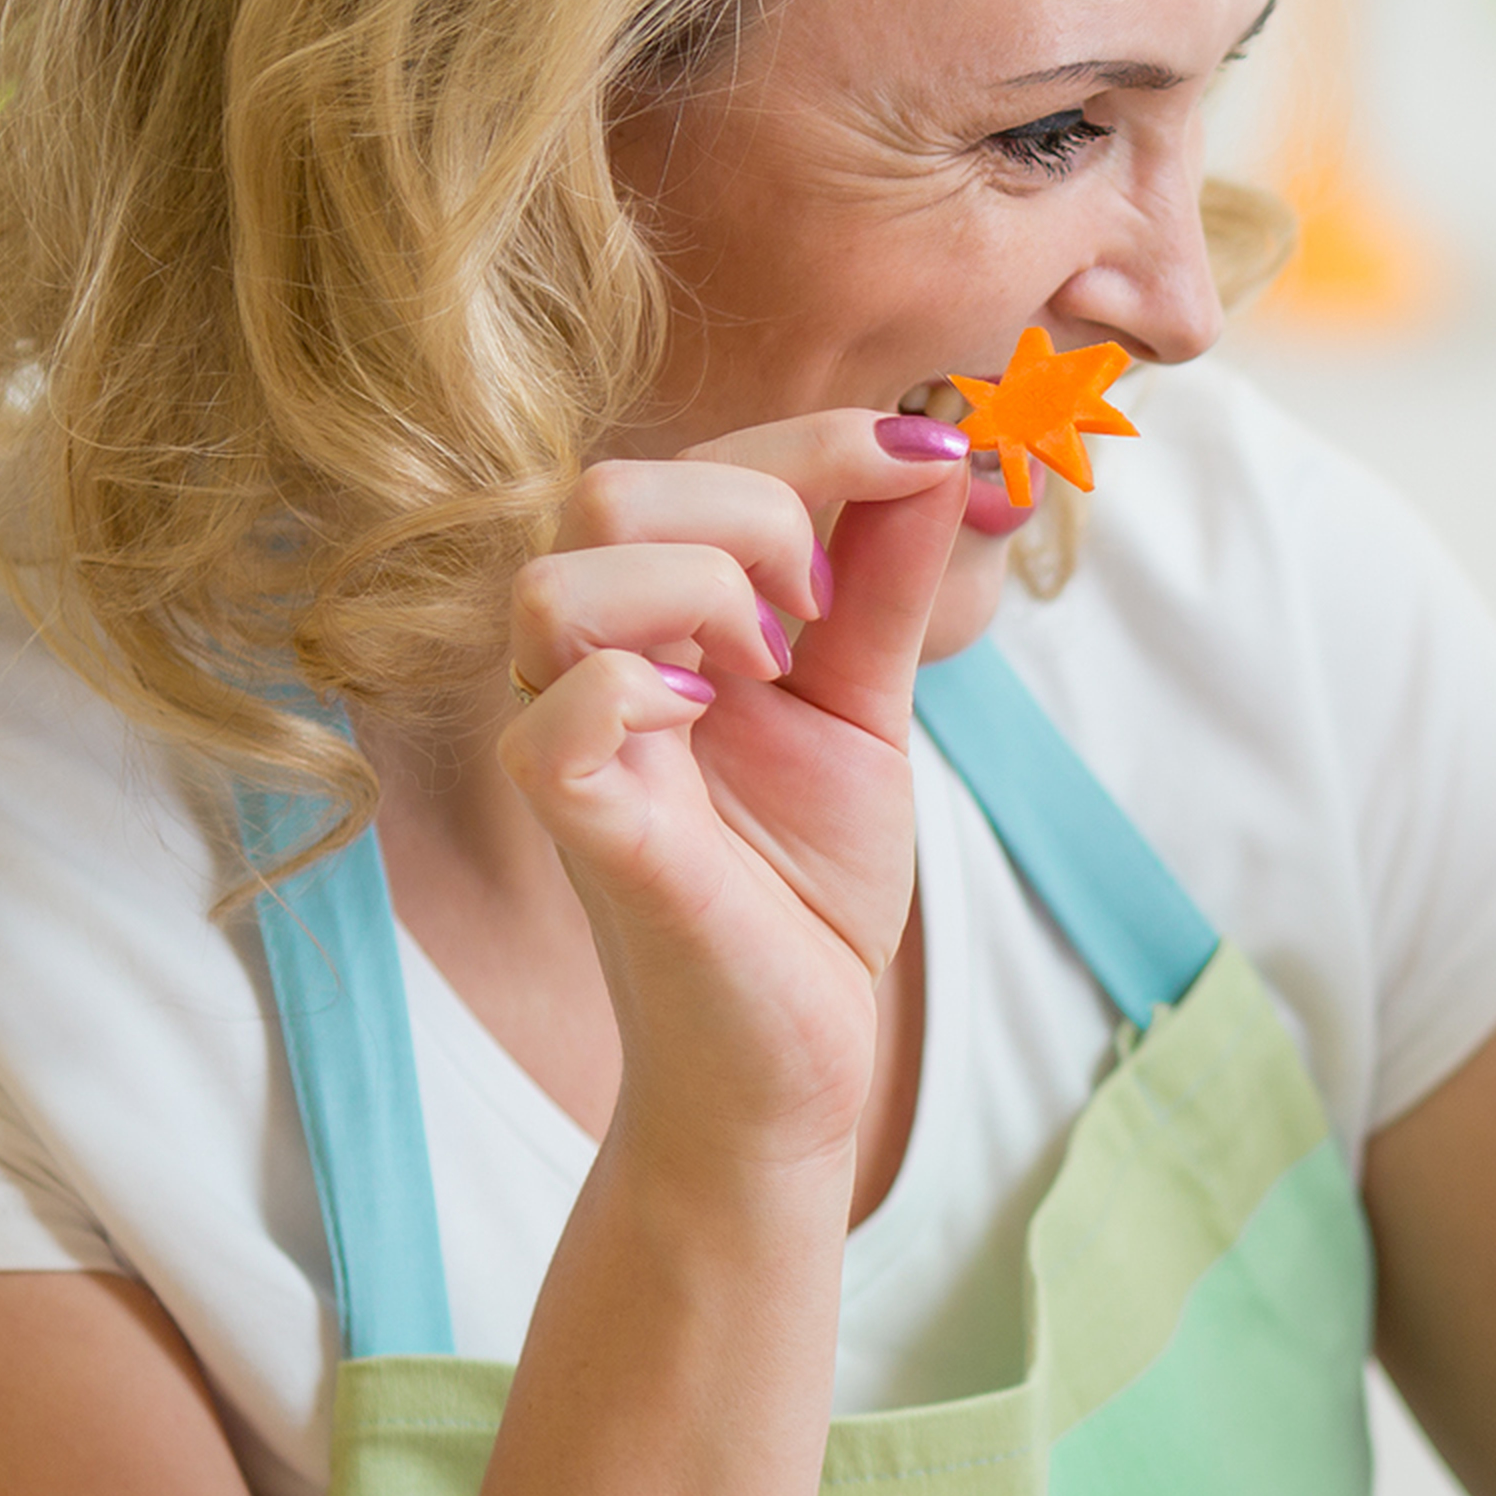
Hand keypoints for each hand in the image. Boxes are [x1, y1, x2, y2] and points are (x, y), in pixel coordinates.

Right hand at [500, 413, 973, 1161]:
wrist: (796, 1055)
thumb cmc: (805, 885)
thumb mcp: (866, 707)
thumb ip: (885, 583)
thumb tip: (939, 447)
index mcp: (651, 622)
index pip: (691, 460)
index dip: (820, 440)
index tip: (928, 464)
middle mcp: (589, 665)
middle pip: (610, 489)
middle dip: (757, 514)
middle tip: (819, 620)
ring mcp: (574, 745)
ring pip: (562, 578)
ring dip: (703, 596)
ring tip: (769, 676)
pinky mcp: (582, 830)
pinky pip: (556, 717)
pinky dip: (642, 692)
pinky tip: (710, 717)